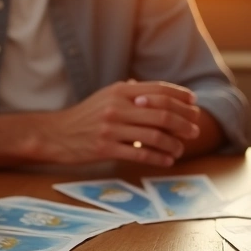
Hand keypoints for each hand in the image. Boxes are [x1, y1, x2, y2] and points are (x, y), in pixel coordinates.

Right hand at [41, 81, 201, 166]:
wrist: (56, 134)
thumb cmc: (84, 116)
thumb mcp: (105, 96)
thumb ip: (128, 92)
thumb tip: (150, 90)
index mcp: (119, 91)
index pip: (158, 91)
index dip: (180, 97)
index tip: (194, 104)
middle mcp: (117, 107)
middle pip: (161, 113)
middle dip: (183, 121)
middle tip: (194, 129)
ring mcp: (111, 128)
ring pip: (154, 136)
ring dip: (173, 143)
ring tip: (181, 148)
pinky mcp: (106, 148)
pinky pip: (139, 154)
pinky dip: (158, 157)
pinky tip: (167, 160)